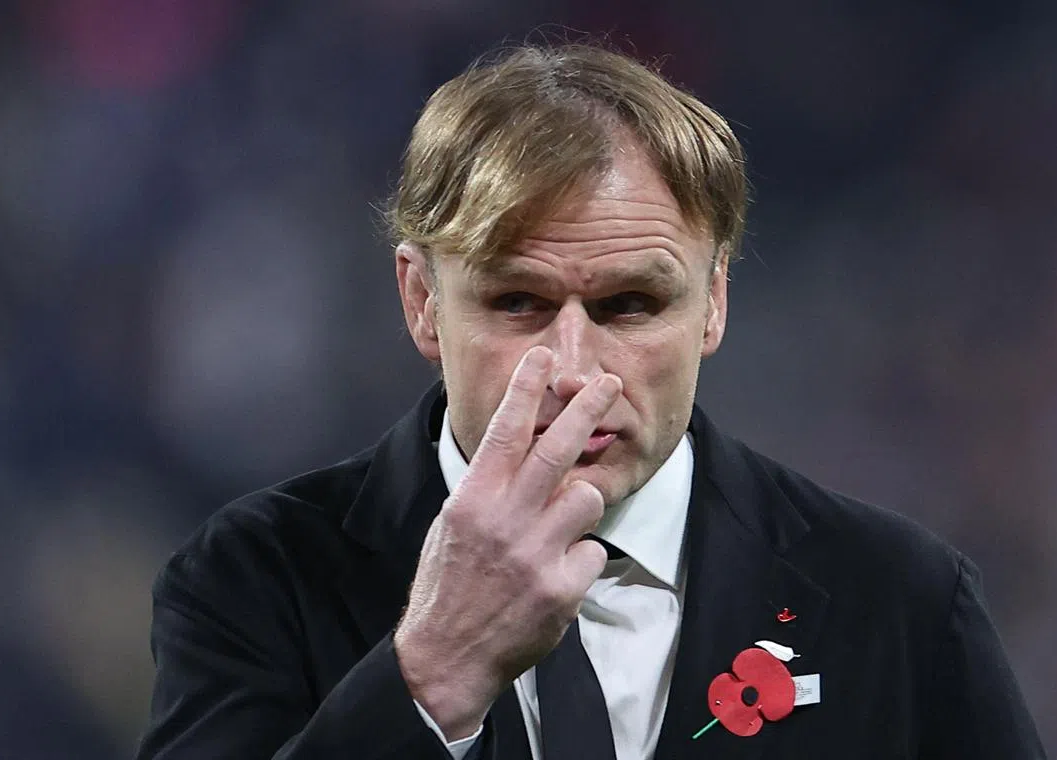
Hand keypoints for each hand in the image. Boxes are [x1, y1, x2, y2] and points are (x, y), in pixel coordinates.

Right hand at [393, 346, 620, 739]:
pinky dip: (580, 559)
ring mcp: (535, 554)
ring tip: (560, 527)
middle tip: (609, 383)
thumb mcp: (451, 527)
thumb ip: (487, 491)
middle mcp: (504, 520)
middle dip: (586, 409)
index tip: (541, 355)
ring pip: (587, 497)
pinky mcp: (560, 589)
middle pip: (557, 450)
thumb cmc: (447, 586)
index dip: (525, 388)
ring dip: (583, 504)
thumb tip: (518, 457)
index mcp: (473, 500)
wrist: (447, 656)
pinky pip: (592, 551)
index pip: (503, 431)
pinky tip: (556, 577)